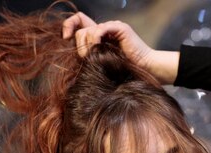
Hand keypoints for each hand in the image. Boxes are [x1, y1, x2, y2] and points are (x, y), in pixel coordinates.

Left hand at [62, 13, 177, 84]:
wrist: (145, 71)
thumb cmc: (124, 72)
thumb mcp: (100, 63)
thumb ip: (89, 56)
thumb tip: (71, 55)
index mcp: (99, 36)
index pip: (78, 21)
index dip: (68, 26)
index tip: (65, 39)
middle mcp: (105, 29)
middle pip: (80, 28)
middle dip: (78, 44)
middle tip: (84, 58)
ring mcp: (112, 26)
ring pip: (87, 30)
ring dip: (86, 46)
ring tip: (94, 57)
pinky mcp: (119, 28)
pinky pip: (99, 29)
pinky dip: (96, 40)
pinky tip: (100, 49)